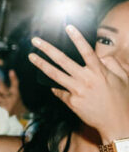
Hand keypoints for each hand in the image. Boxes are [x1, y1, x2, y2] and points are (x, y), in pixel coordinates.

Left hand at [0, 70, 26, 116]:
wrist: (19, 116)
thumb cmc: (13, 102)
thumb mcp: (12, 94)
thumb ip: (4, 87)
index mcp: (14, 93)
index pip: (15, 84)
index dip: (13, 78)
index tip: (11, 71)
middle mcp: (11, 99)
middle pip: (3, 91)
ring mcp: (7, 106)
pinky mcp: (2, 112)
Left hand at [29, 25, 128, 139]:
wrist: (116, 123)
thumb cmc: (122, 100)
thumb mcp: (123, 78)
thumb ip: (112, 64)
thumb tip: (102, 56)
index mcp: (99, 72)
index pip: (87, 51)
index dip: (77, 39)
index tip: (68, 27)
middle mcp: (86, 80)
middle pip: (62, 61)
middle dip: (47, 49)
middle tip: (35, 41)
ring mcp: (77, 91)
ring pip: (54, 75)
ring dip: (41, 64)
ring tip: (31, 56)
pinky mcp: (71, 102)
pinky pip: (59, 91)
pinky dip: (55, 86)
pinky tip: (51, 83)